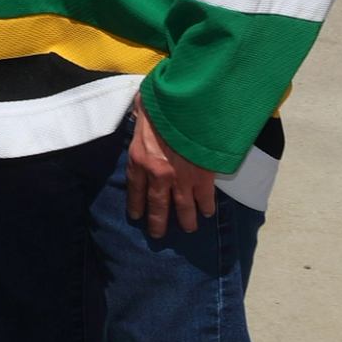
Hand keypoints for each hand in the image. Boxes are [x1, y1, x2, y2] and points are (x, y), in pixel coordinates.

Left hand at [126, 94, 217, 237]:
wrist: (185, 107)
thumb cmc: (160, 106)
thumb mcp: (140, 116)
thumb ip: (138, 124)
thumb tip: (137, 114)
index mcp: (139, 159)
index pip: (134, 188)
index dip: (136, 204)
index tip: (136, 216)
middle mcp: (157, 174)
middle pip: (157, 205)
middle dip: (158, 222)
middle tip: (158, 235)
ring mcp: (180, 178)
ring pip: (182, 207)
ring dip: (186, 220)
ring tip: (188, 228)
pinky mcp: (202, 177)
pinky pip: (204, 198)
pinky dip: (206, 207)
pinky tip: (207, 212)